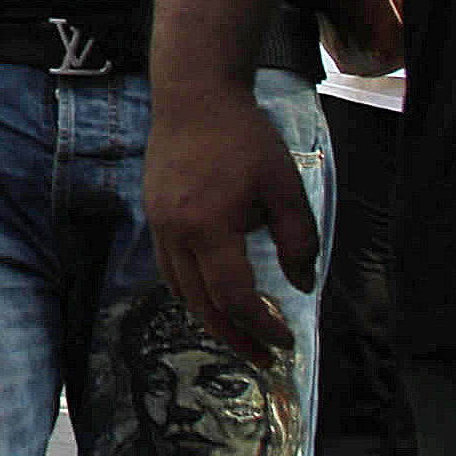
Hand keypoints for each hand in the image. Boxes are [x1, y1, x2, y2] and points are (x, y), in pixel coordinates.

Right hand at [143, 80, 321, 367]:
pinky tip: (213, 294)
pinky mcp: (154, 215)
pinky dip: (192, 292)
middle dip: (235, 337)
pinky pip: (169, 269)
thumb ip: (298, 240)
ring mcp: (159, 225)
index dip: (262, 326)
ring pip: (180, 291)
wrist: (194, 97)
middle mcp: (176, 234)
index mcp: (209, 228)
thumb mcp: (285, 187)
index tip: (286, 341)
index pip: (235, 297)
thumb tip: (301, 285)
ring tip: (239, 334)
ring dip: (210, 319)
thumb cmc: (244, 138)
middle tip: (263, 358)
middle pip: (201, 305)